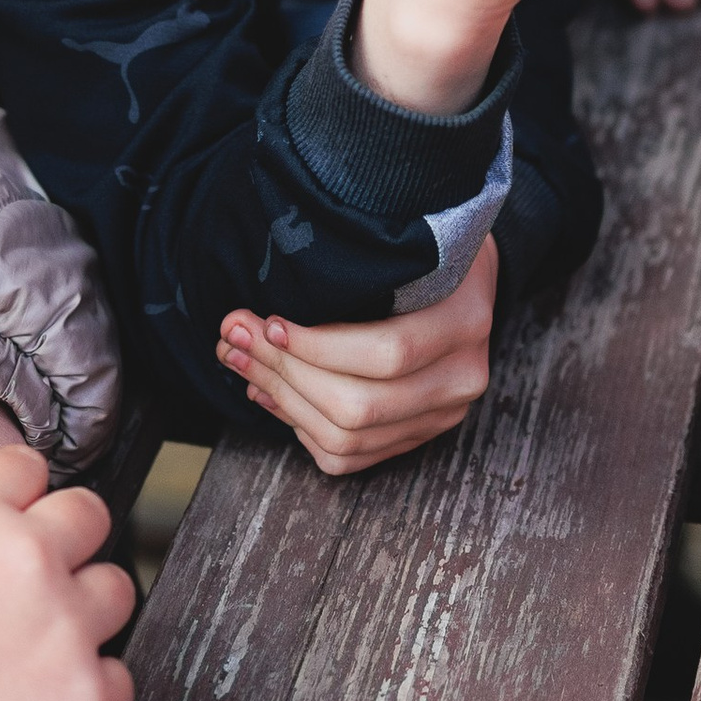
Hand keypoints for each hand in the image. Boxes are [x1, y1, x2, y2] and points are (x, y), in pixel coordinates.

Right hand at [0, 450, 132, 700]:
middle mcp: (24, 555)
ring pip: (114, 592)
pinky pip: (119, 680)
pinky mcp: (88, 700)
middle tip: (35, 592)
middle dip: (67, 547)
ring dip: (84, 617)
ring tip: (34, 657)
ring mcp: (64, 627)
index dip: (20, 501)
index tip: (17, 524)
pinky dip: (87, 696)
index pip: (23, 468)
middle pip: (86, 516)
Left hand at [216, 236, 498, 476]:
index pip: (387, 353)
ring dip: (282, 402)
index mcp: (464, 321)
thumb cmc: (418, 249)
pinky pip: (350, 458)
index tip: (268, 324)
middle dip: (284, 374)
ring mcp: (443, 414)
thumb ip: (340, 272)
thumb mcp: (395, 242)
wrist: (463, 274)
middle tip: (235, 341)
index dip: (318, 346)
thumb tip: (243, 320)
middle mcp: (462, 377)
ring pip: (349, 438)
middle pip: (360, 405)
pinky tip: (270, 396)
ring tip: (241, 364)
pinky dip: (301, 430)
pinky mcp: (418, 434)